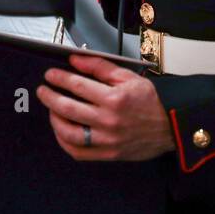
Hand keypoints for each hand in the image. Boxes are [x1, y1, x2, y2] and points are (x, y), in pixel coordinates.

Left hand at [37, 53, 174, 160]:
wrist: (171, 125)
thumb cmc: (151, 102)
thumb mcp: (128, 76)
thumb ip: (100, 67)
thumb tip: (76, 59)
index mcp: (115, 99)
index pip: (78, 86)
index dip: (59, 78)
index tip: (50, 75)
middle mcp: (109, 121)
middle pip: (68, 109)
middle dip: (50, 97)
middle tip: (43, 90)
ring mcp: (108, 140)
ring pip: (69, 133)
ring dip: (54, 120)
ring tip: (51, 110)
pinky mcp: (108, 154)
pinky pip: (78, 152)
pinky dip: (64, 142)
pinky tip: (61, 131)